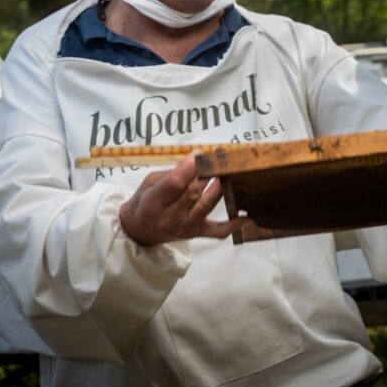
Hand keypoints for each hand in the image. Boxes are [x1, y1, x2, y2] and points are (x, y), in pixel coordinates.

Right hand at [119, 152, 249, 246]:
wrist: (139, 231)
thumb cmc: (145, 202)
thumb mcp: (149, 183)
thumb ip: (171, 173)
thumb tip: (196, 160)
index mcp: (154, 202)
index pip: (176, 182)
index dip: (191, 166)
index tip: (200, 153)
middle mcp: (171, 217)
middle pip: (194, 191)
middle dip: (208, 172)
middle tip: (218, 157)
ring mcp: (186, 227)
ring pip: (208, 205)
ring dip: (221, 187)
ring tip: (231, 172)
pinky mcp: (197, 233)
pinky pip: (217, 231)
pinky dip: (233, 224)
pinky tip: (247, 216)